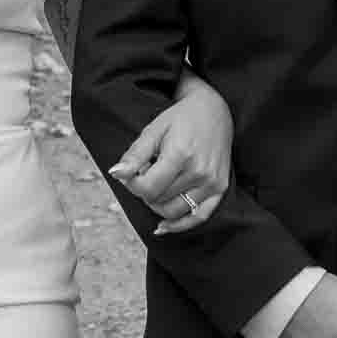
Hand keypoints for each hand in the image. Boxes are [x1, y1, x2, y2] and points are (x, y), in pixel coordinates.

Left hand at [111, 84, 233, 232]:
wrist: (214, 110)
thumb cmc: (180, 119)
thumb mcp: (153, 130)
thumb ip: (135, 154)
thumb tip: (116, 174)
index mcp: (181, 154)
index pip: (147, 188)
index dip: (132, 184)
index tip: (131, 172)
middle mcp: (199, 171)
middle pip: (159, 199)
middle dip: (145, 190)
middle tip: (145, 173)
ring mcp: (212, 182)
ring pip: (174, 211)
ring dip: (158, 204)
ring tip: (156, 185)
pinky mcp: (220, 188)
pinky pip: (199, 217)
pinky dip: (179, 225)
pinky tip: (162, 226)